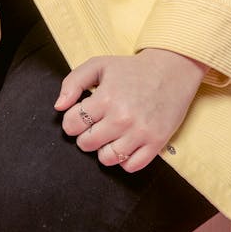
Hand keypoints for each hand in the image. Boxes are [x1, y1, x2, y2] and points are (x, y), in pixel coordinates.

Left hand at [54, 48, 205, 171]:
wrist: (172, 70)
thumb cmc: (132, 68)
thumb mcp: (99, 65)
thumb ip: (73, 82)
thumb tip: (59, 107)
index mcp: (105, 98)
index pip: (72, 124)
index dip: (71, 121)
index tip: (79, 117)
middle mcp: (122, 118)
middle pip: (86, 143)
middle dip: (85, 135)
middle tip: (94, 125)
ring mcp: (140, 133)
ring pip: (107, 158)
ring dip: (103, 149)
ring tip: (109, 135)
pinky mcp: (156, 142)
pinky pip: (130, 166)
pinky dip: (123, 159)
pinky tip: (124, 144)